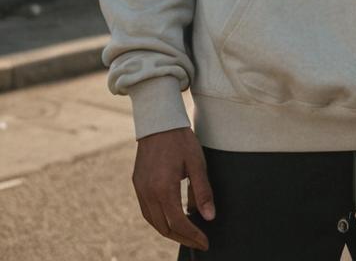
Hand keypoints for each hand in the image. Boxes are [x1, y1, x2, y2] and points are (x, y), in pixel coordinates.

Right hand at [132, 126, 214, 250]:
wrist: (158, 122)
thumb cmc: (181, 140)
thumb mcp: (197, 163)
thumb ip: (203, 192)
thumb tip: (209, 217)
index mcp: (164, 189)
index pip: (179, 223)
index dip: (193, 236)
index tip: (205, 242)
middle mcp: (148, 193)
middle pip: (164, 228)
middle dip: (182, 238)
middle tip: (199, 242)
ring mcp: (140, 190)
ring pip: (153, 222)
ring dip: (170, 231)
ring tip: (188, 234)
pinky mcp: (137, 184)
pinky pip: (147, 211)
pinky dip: (160, 220)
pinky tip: (172, 219)